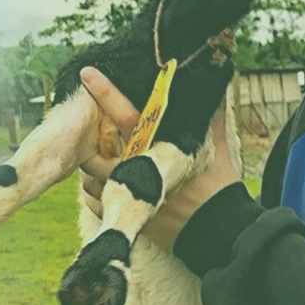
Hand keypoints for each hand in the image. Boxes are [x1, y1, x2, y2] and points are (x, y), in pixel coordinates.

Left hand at [76, 66, 239, 251]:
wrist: (216, 229)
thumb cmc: (217, 186)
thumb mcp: (213, 147)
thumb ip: (209, 117)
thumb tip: (213, 89)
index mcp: (159, 148)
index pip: (128, 116)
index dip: (107, 94)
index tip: (87, 74)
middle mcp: (139, 171)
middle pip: (97, 150)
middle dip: (92, 142)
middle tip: (97, 135)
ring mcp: (129, 196)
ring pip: (90, 177)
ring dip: (93, 167)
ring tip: (108, 161)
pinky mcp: (125, 216)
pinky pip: (94, 202)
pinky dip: (96, 192)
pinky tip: (110, 186)